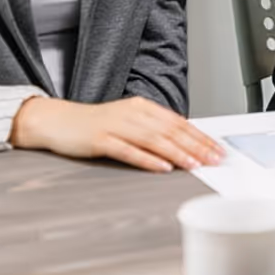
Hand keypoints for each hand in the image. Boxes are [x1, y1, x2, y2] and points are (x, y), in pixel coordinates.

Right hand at [10, 95, 226, 173]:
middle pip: (171, 130)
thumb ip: (151, 130)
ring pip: (154, 140)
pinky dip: (147, 159)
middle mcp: (133, 113)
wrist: (57, 121)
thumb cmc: (95, 125)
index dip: (200, 136)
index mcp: (143, 107)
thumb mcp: (128, 122)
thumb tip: (181, 144)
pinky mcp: (100, 140)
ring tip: (194, 164)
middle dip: (196, 145)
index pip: (178, 122)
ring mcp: (116, 126)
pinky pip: (128, 150)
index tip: (217, 148)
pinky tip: (162, 167)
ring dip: (177, 152)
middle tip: (214, 158)